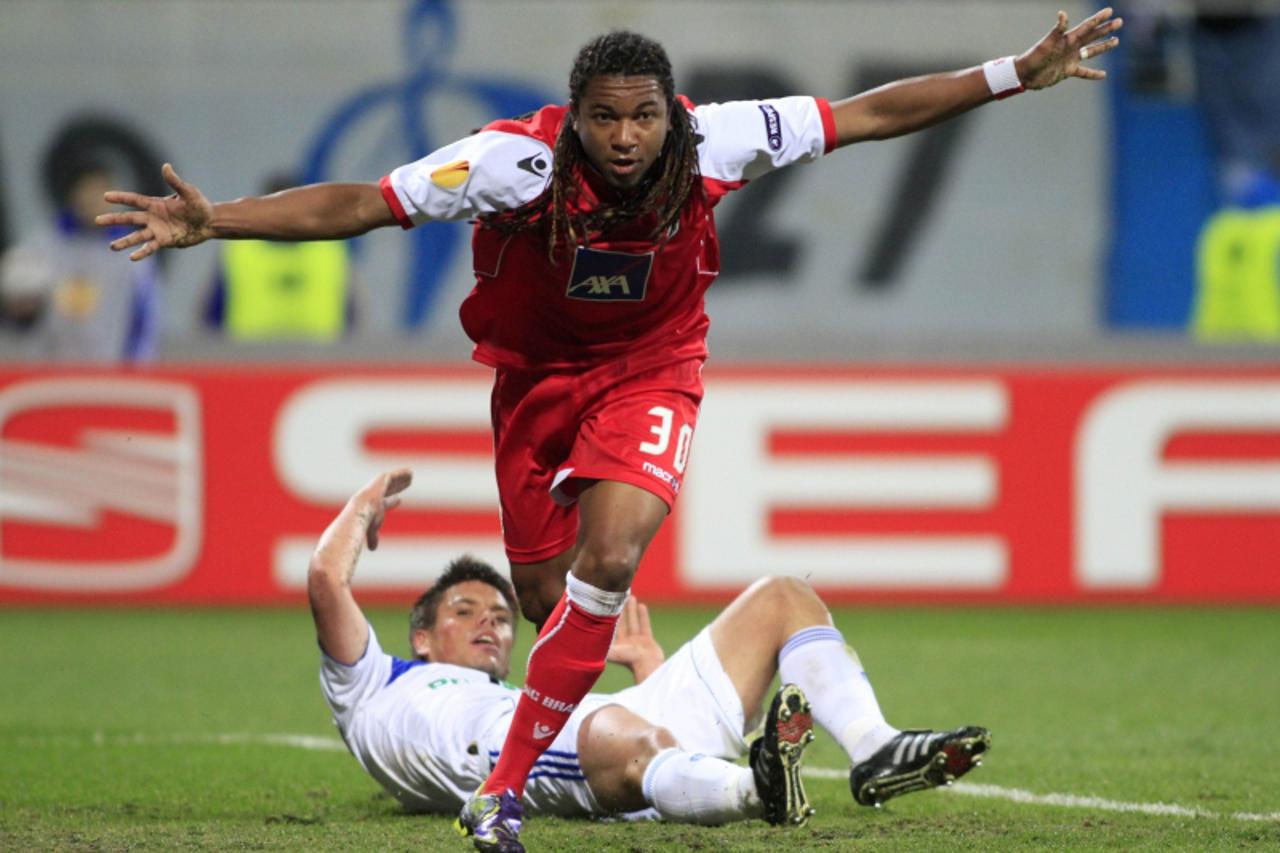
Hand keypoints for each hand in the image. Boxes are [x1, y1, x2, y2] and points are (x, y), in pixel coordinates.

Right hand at [95, 163, 215, 260]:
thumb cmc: (199, 205)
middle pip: (130, 218)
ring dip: (125, 241)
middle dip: (114, 220)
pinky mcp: (165, 241)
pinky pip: (151, 247)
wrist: (209, 222)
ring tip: (112, 247)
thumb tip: (166, 166)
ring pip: (137, 236)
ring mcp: (157, 230)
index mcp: (156, 204)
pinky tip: (132, 257)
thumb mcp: (188, 192)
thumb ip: (175, 182)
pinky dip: (142, 252)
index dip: (121, 198)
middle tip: (97, 221)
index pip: (134, 200)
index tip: (105, 197)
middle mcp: (153, 217)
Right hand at [350, 468, 412, 549]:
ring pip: (393, 481)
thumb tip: (373, 549)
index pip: (385, 502)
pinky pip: (395, 474)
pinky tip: (411, 472)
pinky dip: (403, 473)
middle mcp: (377, 494)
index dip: (392, 501)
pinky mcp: (383, 478)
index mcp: (376, 505)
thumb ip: (374, 538)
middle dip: (398, 487)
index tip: (400, 499)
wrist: (360, 508)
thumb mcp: (372, 531)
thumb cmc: (366, 521)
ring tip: (411, 476)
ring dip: (402, 479)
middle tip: (407, 484)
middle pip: (390, 490)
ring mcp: (379, 486)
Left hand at [607, 596, 664, 681]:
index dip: (606, 616)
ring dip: (631, 610)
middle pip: (620, 623)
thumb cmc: (629, 660)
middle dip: (619, 611)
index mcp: (614, 646)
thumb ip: (601, 646)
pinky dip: (642, 616)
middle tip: (617, 597)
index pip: (608, 628)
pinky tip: (641, 606)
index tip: (603, 604)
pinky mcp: (647, 640)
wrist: (648, 666)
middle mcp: (624, 643)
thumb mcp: (612, 651)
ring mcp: (637, 642)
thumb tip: (581, 643)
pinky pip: (644, 625)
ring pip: (632, 622)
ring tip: (630, 597)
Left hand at [1017, 7, 1122, 90]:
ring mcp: (1070, 59)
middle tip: (1119, 22)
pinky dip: (1093, 74)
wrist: (1025, 74)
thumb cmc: (1035, 56)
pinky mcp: (1067, 71)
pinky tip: (1103, 75)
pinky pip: (1084, 72)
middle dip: (1105, 29)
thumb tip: (1062, 13)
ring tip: (1116, 41)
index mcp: (1068, 38)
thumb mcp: (1047, 42)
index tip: (1109, 10)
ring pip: (1091, 51)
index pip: (1087, 26)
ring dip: (1103, 46)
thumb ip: (1057, 29)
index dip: (1098, 18)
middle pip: (1092, 36)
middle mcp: (1071, 47)